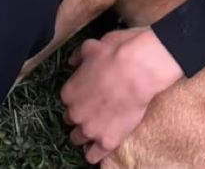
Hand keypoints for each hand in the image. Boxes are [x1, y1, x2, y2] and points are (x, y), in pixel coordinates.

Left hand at [61, 27, 182, 163]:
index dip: (79, 97)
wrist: (136, 70)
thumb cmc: (114, 54)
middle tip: (95, 109)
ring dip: (86, 135)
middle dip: (81, 115)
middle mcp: (75, 114)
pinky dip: (95, 153)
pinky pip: (94, 156)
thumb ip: (78, 56)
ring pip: (78, 139)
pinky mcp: (107, 141)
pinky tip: (101, 147)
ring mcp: (90, 130)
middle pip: (71, 121)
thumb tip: (72, 62)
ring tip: (98, 128)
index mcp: (69, 92)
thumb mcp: (91, 46)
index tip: (89, 94)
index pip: (68, 100)